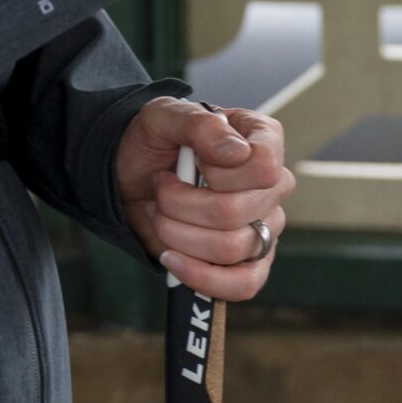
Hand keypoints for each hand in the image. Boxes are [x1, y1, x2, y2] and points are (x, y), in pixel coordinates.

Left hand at [116, 98, 291, 301]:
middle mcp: (272, 186)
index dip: (218, 171)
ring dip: (177, 233)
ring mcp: (264, 226)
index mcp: (261, 141)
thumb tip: (236, 153)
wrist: (129, 174)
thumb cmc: (152, 140)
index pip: (264, 167)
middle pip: (235, 212)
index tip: (190, 159)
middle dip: (179, 203)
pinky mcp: (249, 262)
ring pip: (229, 248)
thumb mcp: (161, 117)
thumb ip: (197, 123)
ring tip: (160, 214)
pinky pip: (243, 285)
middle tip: (159, 186)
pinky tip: (172, 257)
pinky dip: (200, 276)